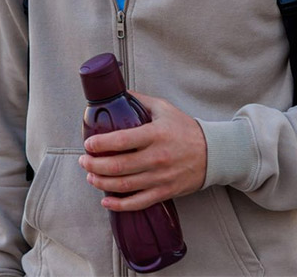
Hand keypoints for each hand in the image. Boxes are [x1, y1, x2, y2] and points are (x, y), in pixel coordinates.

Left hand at [78, 92, 206, 211]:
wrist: (213, 153)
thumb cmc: (185, 129)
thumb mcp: (164, 109)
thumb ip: (140, 100)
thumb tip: (117, 92)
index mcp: (155, 134)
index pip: (122, 140)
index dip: (100, 144)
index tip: (88, 144)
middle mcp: (157, 157)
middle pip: (118, 166)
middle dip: (95, 165)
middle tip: (84, 161)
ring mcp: (161, 177)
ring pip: (124, 185)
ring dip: (102, 182)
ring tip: (90, 176)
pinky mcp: (165, 192)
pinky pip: (138, 202)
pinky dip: (119, 205)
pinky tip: (106, 200)